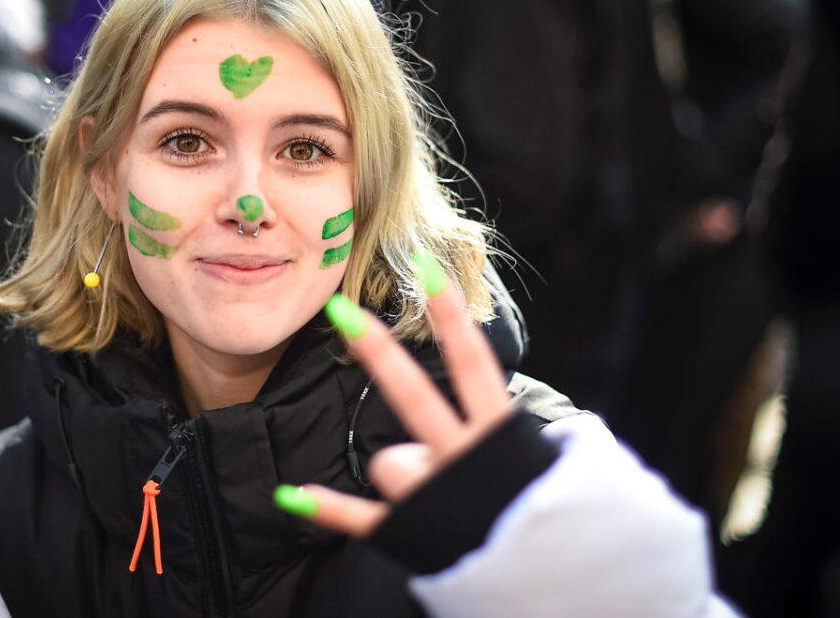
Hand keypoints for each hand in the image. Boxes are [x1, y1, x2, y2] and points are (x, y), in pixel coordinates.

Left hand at [274, 252, 512, 535]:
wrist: (549, 572)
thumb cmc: (538, 507)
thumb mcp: (530, 459)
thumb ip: (493, 428)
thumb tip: (464, 403)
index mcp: (497, 435)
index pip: (471, 363)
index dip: (450, 315)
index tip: (425, 267)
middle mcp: (464, 459)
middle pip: (414, 396)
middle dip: (378, 352)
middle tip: (341, 310)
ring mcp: (435, 495)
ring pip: (390, 463)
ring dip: (401, 474)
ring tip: (432, 495)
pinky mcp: (411, 531)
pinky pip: (363, 518)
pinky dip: (329, 510)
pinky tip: (290, 495)